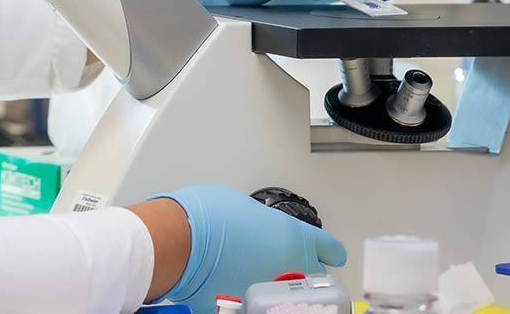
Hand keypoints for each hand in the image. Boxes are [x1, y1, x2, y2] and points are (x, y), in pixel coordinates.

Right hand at [150, 183, 346, 312]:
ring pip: (289, 299)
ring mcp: (274, 294)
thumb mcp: (241, 207)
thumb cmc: (203, 217)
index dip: (329, 252)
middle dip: (300, 273)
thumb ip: (259, 224)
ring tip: (256, 282)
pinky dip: (252, 303)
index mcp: (294, 239)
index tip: (331, 255)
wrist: (178, 242)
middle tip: (280, 267)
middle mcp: (292, 269)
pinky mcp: (251, 312)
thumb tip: (254, 232)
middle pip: (313, 278)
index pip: (329, 250)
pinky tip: (238, 294)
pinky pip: (259, 309)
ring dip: (277, 291)